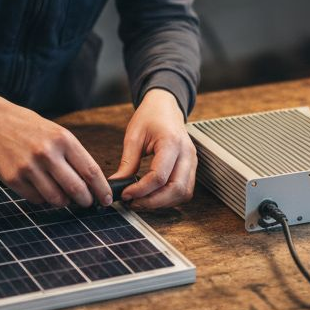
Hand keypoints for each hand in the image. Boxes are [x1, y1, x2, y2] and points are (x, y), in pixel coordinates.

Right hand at [0, 94, 110, 207]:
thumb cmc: (30, 129)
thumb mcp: (57, 133)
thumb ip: (73, 157)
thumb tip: (91, 185)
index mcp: (63, 139)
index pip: (90, 170)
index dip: (101, 189)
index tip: (106, 199)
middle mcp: (47, 153)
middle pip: (76, 189)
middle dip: (85, 201)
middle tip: (87, 202)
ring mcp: (29, 167)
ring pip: (56, 199)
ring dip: (64, 202)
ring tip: (63, 196)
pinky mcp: (13, 179)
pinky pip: (37, 200)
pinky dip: (44, 200)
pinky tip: (43, 189)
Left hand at [111, 88, 195, 209]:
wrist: (165, 106)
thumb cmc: (151, 116)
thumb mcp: (134, 136)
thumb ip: (127, 162)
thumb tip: (117, 183)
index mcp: (171, 142)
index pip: (159, 176)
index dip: (141, 190)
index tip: (126, 194)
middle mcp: (186, 153)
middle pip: (176, 189)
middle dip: (154, 202)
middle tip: (134, 203)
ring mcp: (192, 161)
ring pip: (183, 193)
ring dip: (163, 202)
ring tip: (142, 201)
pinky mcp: (191, 167)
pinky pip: (185, 190)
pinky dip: (170, 197)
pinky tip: (154, 196)